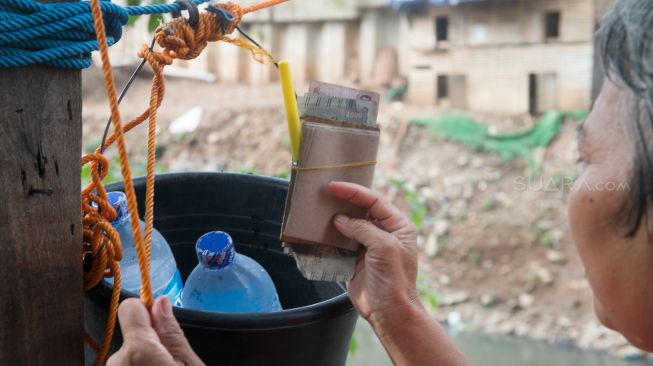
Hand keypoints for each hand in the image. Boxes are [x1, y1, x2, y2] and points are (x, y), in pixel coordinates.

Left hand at [107, 297, 203, 365]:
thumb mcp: (189, 364)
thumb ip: (173, 335)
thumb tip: (161, 302)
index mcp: (137, 351)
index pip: (130, 308)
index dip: (149, 312)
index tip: (164, 328)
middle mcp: (115, 362)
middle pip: (132, 338)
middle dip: (151, 346)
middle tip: (173, 363)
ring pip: (129, 358)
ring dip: (144, 362)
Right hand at [328, 181, 419, 324]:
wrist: (388, 312)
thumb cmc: (394, 280)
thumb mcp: (383, 248)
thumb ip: (363, 229)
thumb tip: (340, 219)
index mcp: (397, 225)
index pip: (374, 200)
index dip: (354, 191)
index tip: (334, 186)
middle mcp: (383, 232)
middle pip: (361, 209)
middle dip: (343, 200)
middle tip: (323, 191)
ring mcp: (368, 245)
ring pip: (349, 224)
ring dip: (334, 216)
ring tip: (318, 207)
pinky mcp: (355, 258)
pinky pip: (340, 241)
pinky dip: (329, 235)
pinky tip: (318, 229)